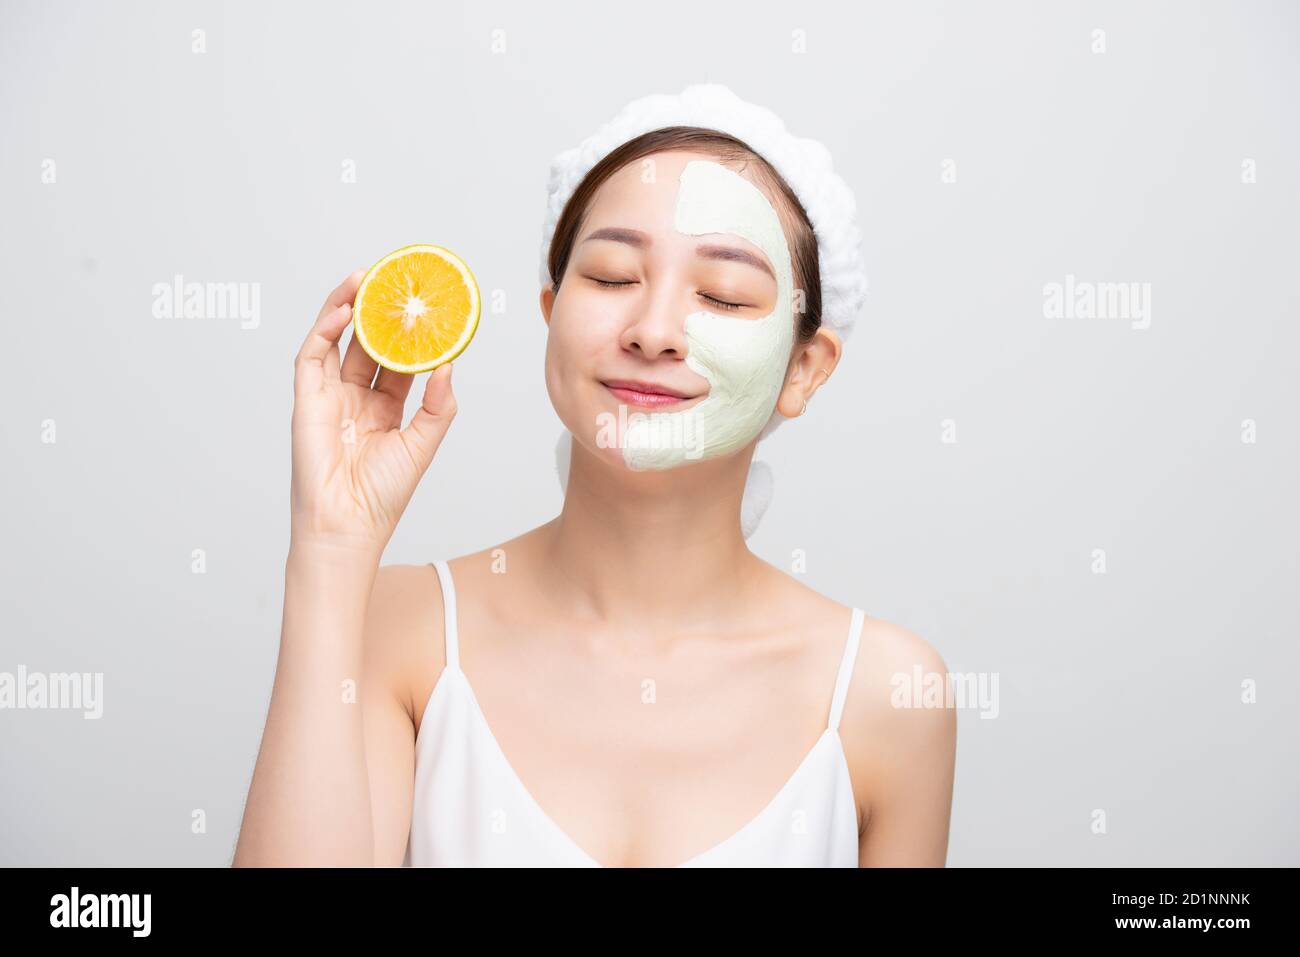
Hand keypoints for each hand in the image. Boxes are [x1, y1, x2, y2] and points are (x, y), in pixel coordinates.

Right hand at [288, 270, 457, 555]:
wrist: (347, 525)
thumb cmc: (383, 495)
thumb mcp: (422, 444)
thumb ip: (438, 406)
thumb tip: (448, 365)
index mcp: (383, 409)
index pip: (396, 360)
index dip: (407, 332)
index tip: (423, 305)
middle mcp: (355, 398)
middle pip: (366, 343)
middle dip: (377, 311)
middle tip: (391, 279)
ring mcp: (328, 397)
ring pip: (336, 341)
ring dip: (347, 307)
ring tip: (363, 278)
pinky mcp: (306, 400)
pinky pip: (313, 356)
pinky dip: (325, 330)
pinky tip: (345, 310)